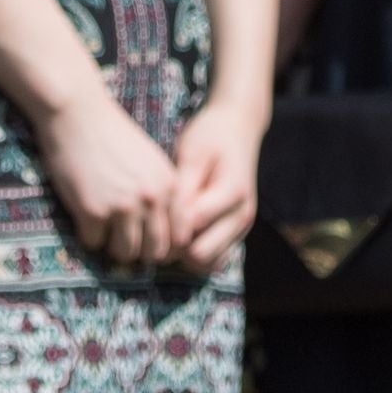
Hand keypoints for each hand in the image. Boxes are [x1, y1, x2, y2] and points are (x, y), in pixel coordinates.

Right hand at [34, 91, 178, 269]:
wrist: (77, 113)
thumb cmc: (112, 135)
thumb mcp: (150, 161)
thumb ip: (162, 195)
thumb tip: (165, 237)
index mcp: (169, 186)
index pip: (180, 238)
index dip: (163, 246)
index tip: (147, 240)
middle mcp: (151, 198)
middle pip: (153, 252)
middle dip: (138, 250)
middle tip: (122, 237)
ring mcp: (122, 206)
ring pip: (124, 253)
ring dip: (112, 245)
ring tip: (103, 225)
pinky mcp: (92, 211)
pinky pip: (93, 242)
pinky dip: (87, 233)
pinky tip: (83, 211)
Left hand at [166, 100, 262, 276]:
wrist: (237, 127)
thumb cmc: (210, 136)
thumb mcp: (193, 154)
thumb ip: (183, 191)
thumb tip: (173, 229)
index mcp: (232, 193)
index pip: (193, 223)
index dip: (166, 221)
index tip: (149, 212)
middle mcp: (242, 216)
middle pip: (201, 255)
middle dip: (174, 246)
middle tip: (155, 226)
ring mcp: (241, 227)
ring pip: (207, 264)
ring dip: (184, 254)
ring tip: (166, 230)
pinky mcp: (235, 232)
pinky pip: (213, 260)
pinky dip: (195, 254)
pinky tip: (179, 233)